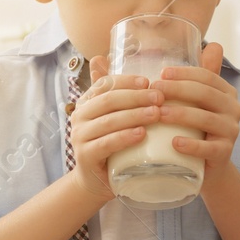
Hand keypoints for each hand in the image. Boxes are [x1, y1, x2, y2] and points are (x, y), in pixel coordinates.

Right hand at [69, 56, 164, 201]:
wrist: (97, 181)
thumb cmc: (113, 145)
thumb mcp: (116, 117)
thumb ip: (117, 92)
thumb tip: (106, 58)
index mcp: (87, 102)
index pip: (105, 84)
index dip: (127, 81)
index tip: (149, 81)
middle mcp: (79, 116)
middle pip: (109, 100)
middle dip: (136, 97)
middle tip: (160, 97)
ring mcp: (80, 137)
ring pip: (109, 121)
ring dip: (135, 115)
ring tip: (157, 114)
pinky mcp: (85, 156)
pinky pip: (106, 144)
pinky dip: (124, 138)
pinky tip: (141, 134)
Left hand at [155, 42, 239, 179]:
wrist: (207, 166)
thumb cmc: (196, 129)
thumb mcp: (196, 102)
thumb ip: (197, 77)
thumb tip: (208, 44)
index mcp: (226, 93)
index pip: (207, 76)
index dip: (184, 73)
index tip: (161, 74)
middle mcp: (233, 109)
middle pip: (206, 94)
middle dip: (178, 90)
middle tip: (154, 91)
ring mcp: (231, 132)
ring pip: (207, 119)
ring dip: (181, 115)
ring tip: (159, 114)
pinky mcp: (224, 153)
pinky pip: (209, 148)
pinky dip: (191, 146)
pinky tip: (174, 143)